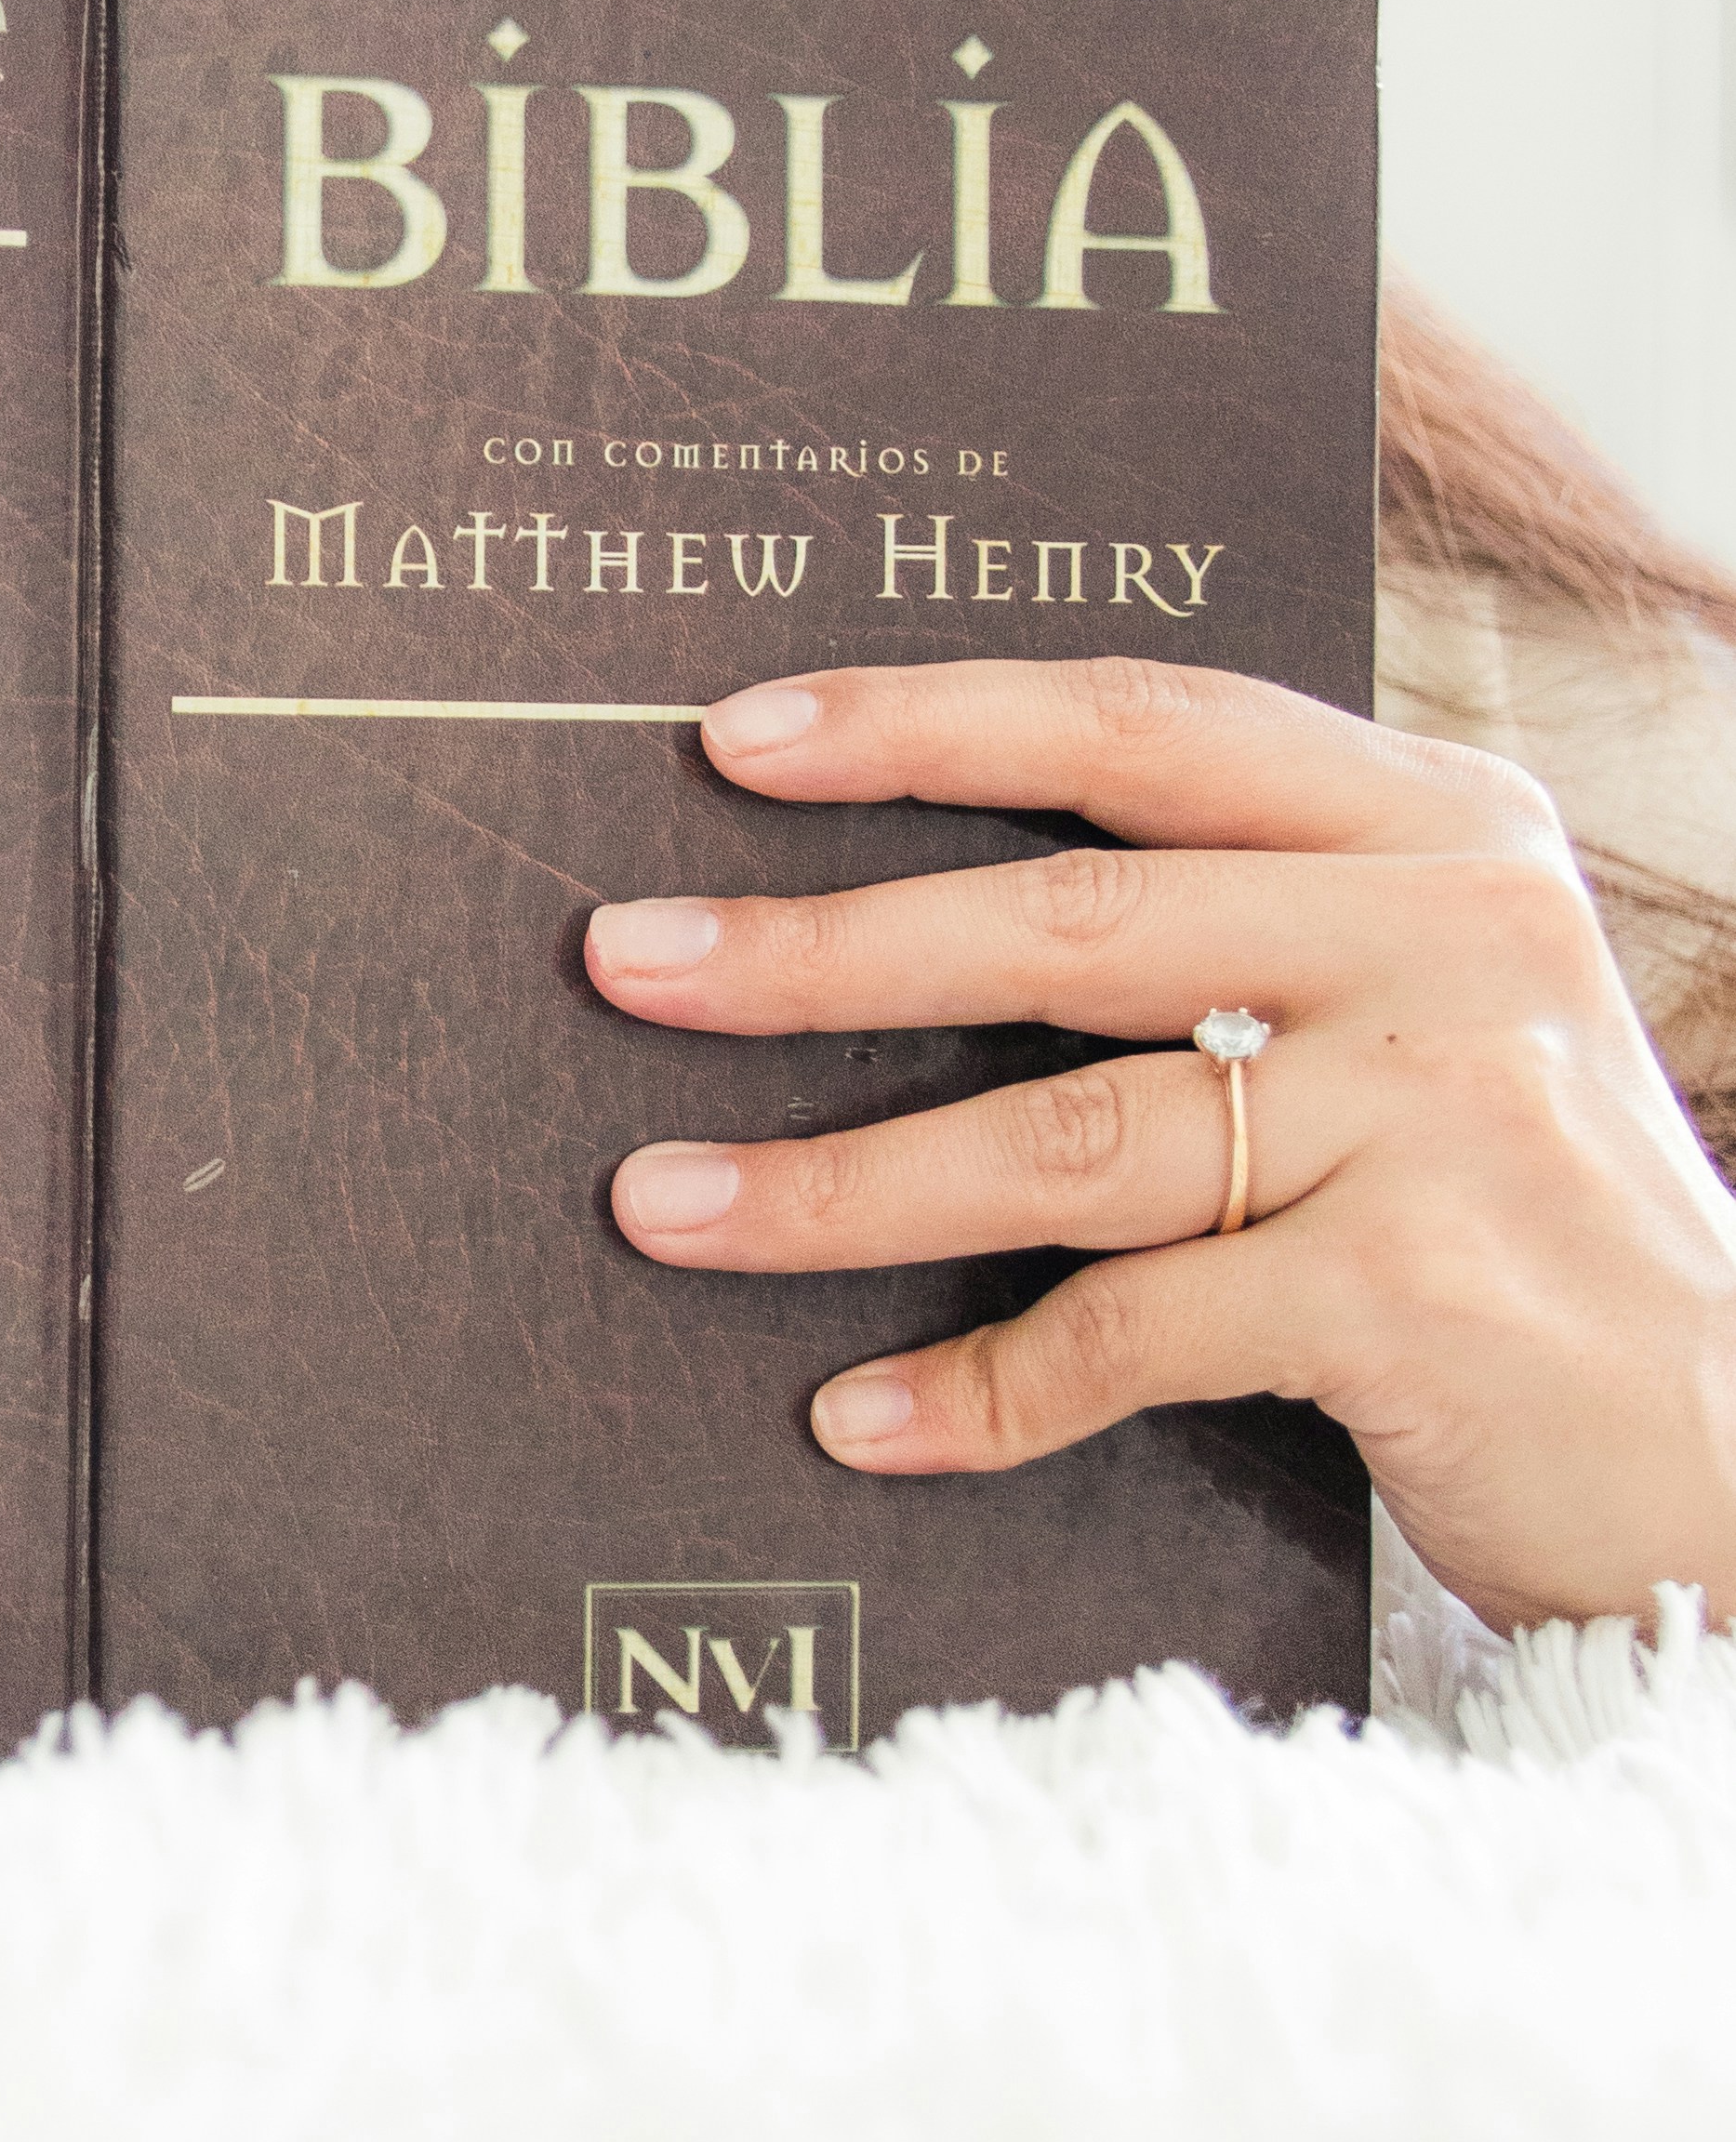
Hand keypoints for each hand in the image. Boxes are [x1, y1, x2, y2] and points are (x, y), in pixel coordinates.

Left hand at [593, 656, 1735, 1635]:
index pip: (1142, 725)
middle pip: (1068, 921)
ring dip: (840, 1181)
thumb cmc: (1516, 1223)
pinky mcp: (1422, 1293)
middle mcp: (1453, 936)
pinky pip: (1136, 1328)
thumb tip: (901, 911)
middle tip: (625, 964)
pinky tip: (859, 1421)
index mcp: (1437, 827)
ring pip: (1068, 1133)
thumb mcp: (1414, 1018)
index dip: (930, 720)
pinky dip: (981, 1387)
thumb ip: (1231, 935)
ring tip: (663, 1208)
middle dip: (818, 949)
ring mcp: (1446, 1112)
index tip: (734, 739)